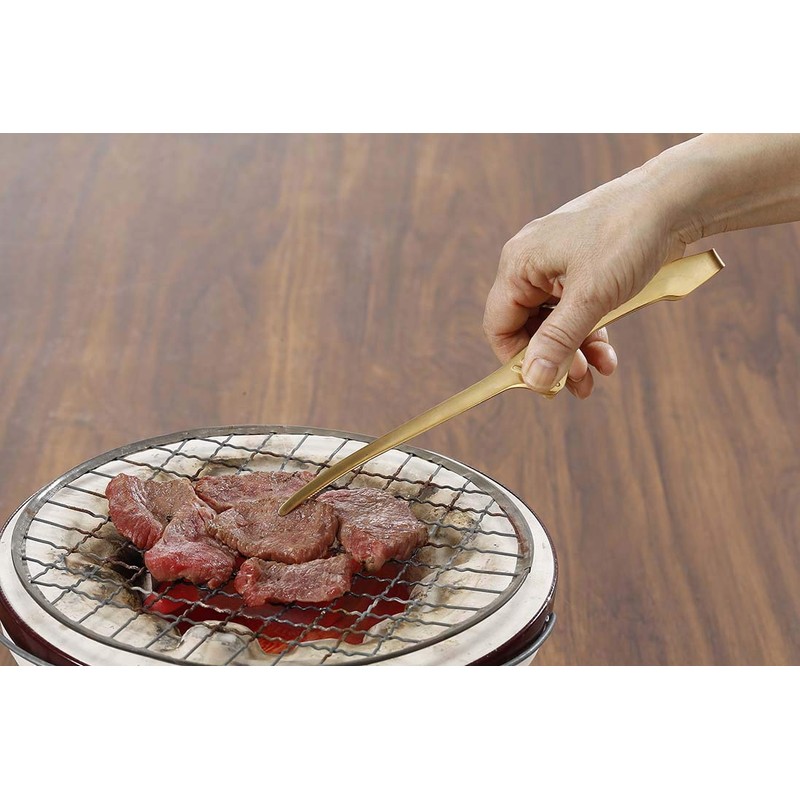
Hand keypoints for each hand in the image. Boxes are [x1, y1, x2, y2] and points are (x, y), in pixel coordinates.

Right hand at [483, 164, 687, 397]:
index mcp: (519, 264)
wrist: (675, 198)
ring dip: (575, 353)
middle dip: (554, 360)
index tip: (544, 384)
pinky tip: (608, 354)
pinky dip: (590, 334)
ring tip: (599, 374)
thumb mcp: (591, 297)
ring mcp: (558, 265)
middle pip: (528, 328)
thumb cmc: (627, 236)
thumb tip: (534, 380)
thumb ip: (558, 341)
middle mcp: (532, 264)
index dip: (517, 359)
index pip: (499, 326)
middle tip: (580, 385)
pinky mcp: (583, 268)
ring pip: (554, 323)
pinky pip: (575, 310)